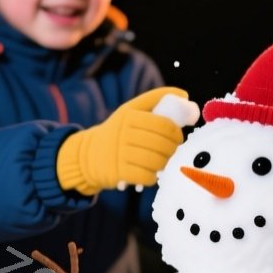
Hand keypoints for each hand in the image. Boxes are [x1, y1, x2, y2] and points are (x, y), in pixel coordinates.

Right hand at [56, 87, 188, 195]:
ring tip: (163, 162)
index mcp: (129, 116)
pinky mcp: (118, 172)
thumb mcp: (130, 110)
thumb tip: (184, 95)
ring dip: (164, 163)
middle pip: (162, 144)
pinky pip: (146, 176)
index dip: (177, 132)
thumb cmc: (118, 131)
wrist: (88, 155)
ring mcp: (120, 154)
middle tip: (173, 151)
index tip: (178, 136)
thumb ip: (154, 99)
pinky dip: (152, 176)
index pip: (163, 124)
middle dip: (173, 149)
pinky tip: (151, 172)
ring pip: (156, 161)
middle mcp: (124, 134)